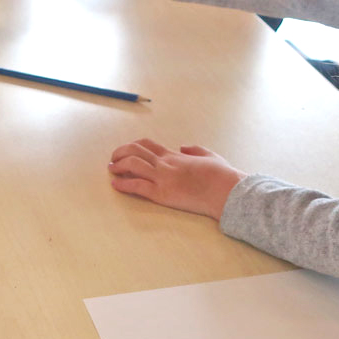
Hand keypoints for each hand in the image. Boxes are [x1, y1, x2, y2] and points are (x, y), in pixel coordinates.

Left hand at [108, 140, 244, 219]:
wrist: (226, 190)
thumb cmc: (222, 176)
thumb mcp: (210, 156)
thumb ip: (195, 150)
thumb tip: (183, 147)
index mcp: (175, 156)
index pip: (147, 144)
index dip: (132, 146)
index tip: (125, 151)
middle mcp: (166, 164)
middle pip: (135, 151)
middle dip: (120, 153)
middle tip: (113, 160)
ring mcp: (163, 178)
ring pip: (132, 164)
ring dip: (118, 166)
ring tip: (112, 170)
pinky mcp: (162, 194)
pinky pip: (137, 186)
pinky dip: (123, 185)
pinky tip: (115, 185)